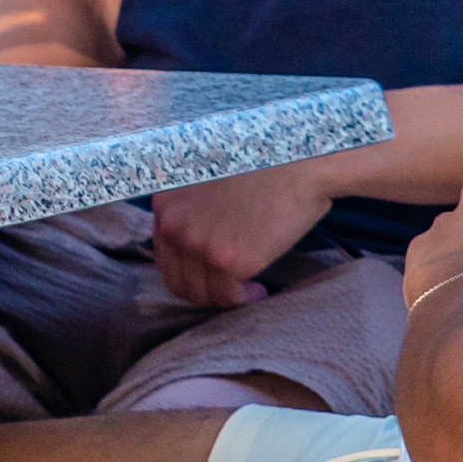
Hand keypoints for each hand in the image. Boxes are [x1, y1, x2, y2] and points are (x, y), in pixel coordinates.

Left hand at [149, 163, 335, 307]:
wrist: (298, 162)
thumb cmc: (262, 166)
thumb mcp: (206, 180)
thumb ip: (190, 210)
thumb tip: (194, 243)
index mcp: (165, 202)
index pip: (164, 255)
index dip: (189, 269)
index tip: (211, 273)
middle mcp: (172, 223)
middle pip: (177, 280)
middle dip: (205, 289)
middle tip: (230, 288)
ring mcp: (196, 243)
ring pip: (202, 294)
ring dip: (226, 295)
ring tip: (250, 286)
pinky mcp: (225, 260)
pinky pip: (228, 297)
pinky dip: (245, 299)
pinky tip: (260, 289)